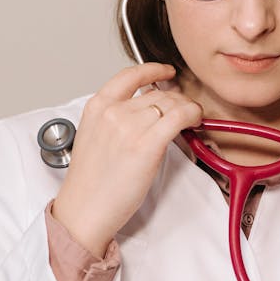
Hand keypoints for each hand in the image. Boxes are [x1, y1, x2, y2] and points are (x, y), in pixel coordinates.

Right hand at [51, 64, 201, 255]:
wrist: (84, 210)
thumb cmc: (90, 184)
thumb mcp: (95, 139)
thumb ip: (116, 121)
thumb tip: (147, 113)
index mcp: (97, 108)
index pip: (130, 76)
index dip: (153, 70)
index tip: (166, 72)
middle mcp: (113, 112)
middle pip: (157, 94)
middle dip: (176, 100)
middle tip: (185, 112)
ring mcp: (129, 127)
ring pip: (171, 104)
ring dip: (187, 109)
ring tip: (191, 120)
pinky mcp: (147, 145)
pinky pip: (180, 117)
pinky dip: (193, 115)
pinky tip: (195, 121)